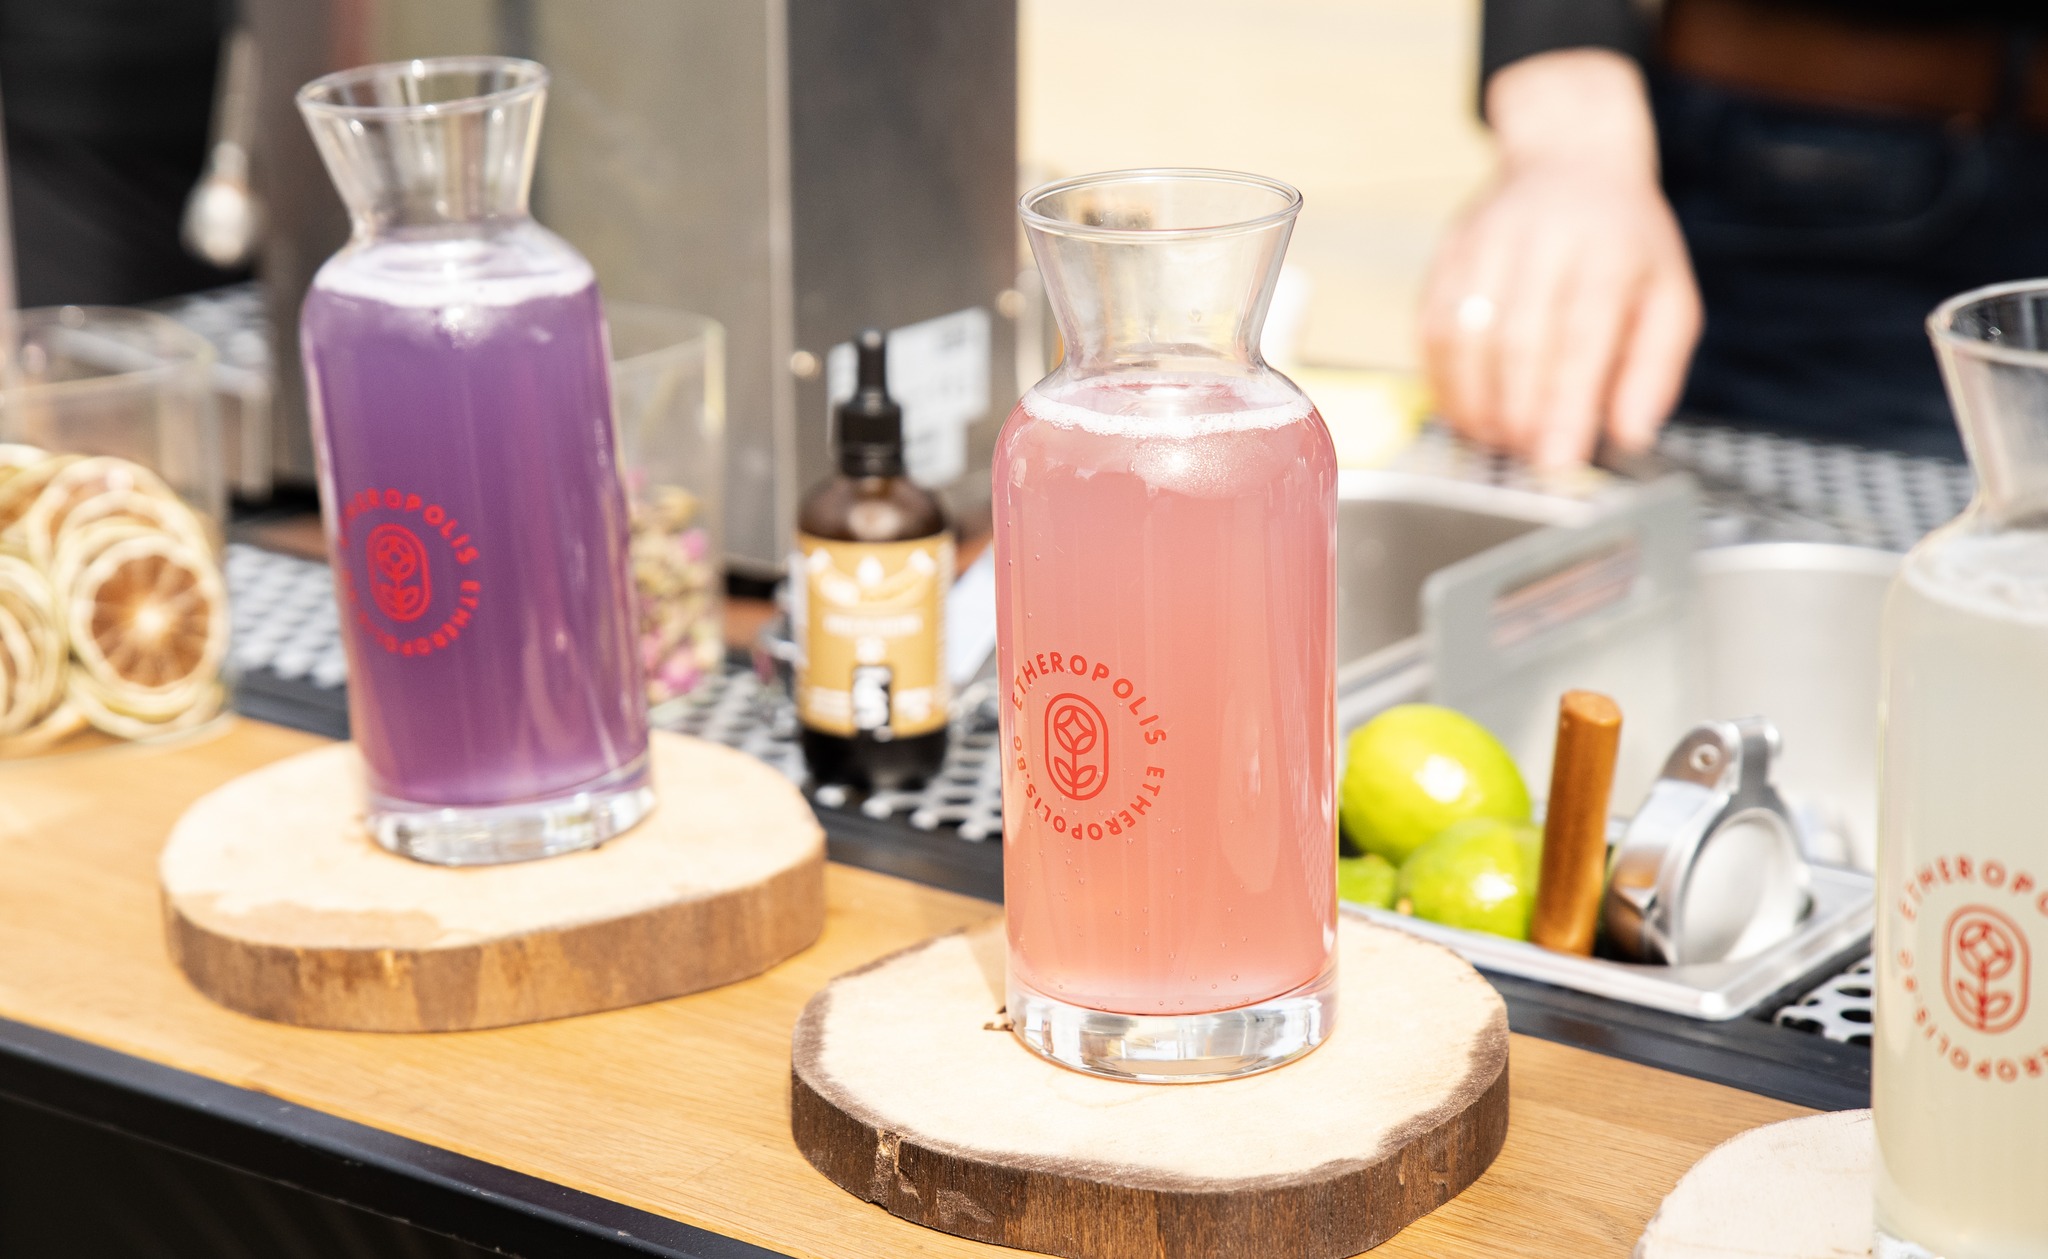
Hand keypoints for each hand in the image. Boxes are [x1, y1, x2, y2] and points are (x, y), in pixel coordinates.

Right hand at [1421, 50, 1701, 467]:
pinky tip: (1465, 408)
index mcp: (1609, 250)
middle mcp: (1543, 238)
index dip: (1564, 404)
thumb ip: (1654, 370)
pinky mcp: (1447, 253)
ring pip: (1465, 336)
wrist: (1569, 159)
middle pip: (1517, 340)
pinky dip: (1444, 380)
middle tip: (1527, 456)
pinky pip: (1432, 327)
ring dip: (1475, 402)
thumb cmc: (1625, 245)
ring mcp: (1486, 241)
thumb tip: (1628, 436)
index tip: (1557, 460)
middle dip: (1518, 413)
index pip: (1581, 336)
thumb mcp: (1670, 298)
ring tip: (1495, 438)